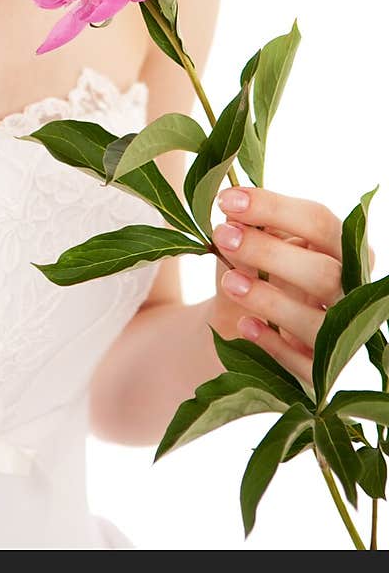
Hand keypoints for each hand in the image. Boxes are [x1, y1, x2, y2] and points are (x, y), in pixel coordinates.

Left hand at [208, 185, 376, 389]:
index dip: (274, 208)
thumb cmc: (257, 269)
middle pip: (324, 272)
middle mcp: (352, 291)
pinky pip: (304, 366)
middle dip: (269, 252)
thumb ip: (249, 228)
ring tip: (228, 281)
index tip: (226, 200)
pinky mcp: (321, 372)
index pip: (319, 222)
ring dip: (270, 299)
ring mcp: (341, 335)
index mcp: (342, 248)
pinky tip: (246, 325)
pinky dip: (273, 345)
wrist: (239, 322)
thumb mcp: (253, 243)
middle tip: (221, 235)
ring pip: (319, 322)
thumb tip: (234, 215)